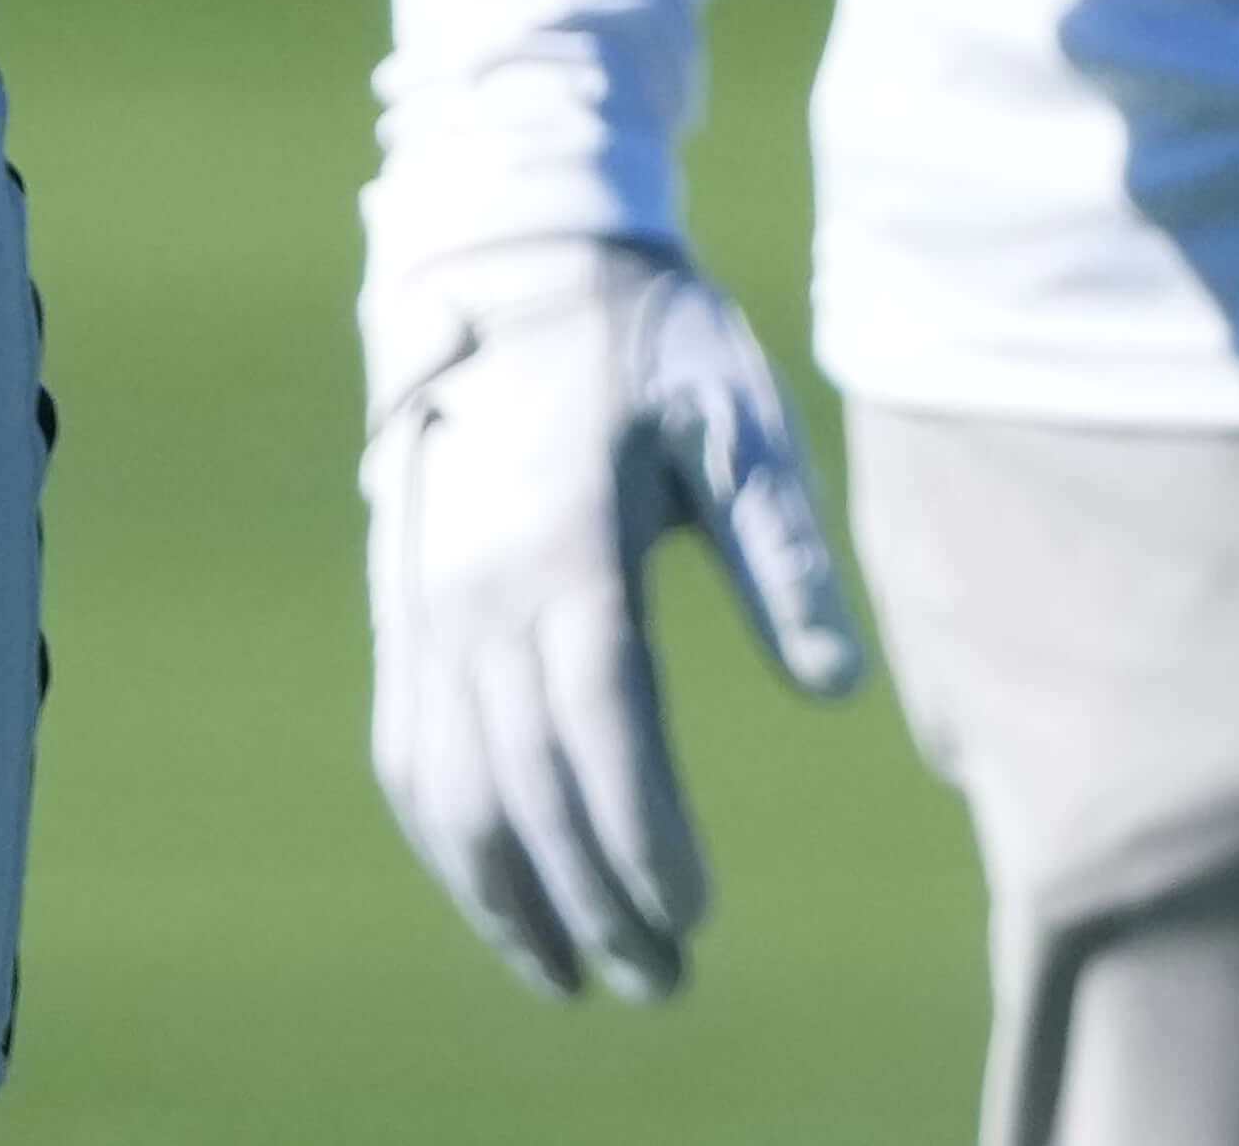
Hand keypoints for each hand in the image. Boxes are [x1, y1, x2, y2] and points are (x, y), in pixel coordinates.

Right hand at [364, 242, 871, 1004]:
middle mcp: (477, 588)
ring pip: (451, 785)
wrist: (511, 259)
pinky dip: (446, 836)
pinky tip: (494, 891)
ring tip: (577, 972)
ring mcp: (424, 600)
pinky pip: (407, 747)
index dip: (640, 836)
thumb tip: (837, 688)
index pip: (600, 732)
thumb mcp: (737, 423)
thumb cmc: (648, 341)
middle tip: (662, 978)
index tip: (694, 913)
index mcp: (566, 546)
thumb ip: (781, 556)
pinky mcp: (401, 604)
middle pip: (526, 783)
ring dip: (507, 893)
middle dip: (592, 897)